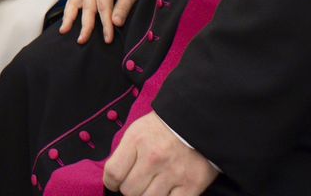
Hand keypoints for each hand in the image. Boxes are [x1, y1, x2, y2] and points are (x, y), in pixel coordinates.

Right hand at [59, 0, 148, 43]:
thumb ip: (123, 7)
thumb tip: (116, 23)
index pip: (103, 8)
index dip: (105, 25)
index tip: (108, 38)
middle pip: (87, 8)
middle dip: (85, 26)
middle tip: (82, 40)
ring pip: (73, 2)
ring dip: (68, 17)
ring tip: (64, 30)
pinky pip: (73, 0)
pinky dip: (69, 11)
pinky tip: (67, 21)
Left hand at [103, 111, 218, 194]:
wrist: (199, 123)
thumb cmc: (164, 128)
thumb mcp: (138, 130)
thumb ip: (125, 153)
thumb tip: (113, 177)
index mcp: (137, 140)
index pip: (113, 173)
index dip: (110, 183)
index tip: (114, 184)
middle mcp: (154, 158)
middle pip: (129, 191)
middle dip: (130, 189)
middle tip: (138, 182)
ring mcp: (173, 173)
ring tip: (152, 187)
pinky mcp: (192, 185)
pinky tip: (165, 193)